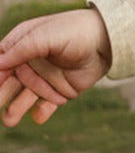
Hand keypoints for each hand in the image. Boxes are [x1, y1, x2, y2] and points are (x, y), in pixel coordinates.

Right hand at [0, 9, 112, 126]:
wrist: (106, 41)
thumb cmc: (73, 31)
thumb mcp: (44, 36)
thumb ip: (21, 49)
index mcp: (23, 45)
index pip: (2, 62)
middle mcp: (31, 62)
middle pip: (11, 82)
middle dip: (2, 94)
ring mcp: (46, 77)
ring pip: (26, 95)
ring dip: (17, 108)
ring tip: (9, 121)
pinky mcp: (62, 89)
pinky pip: (48, 104)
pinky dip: (43, 111)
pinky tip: (39, 117)